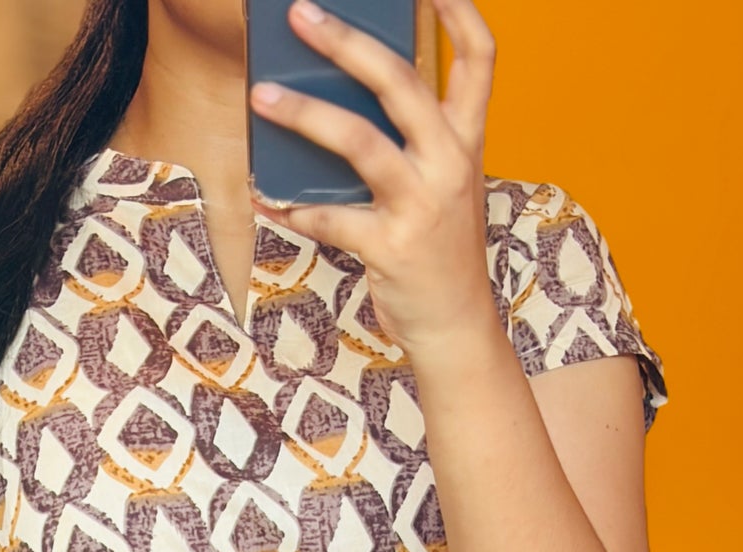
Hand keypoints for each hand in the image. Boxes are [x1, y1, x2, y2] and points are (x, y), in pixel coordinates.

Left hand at [249, 0, 498, 358]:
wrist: (456, 328)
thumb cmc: (437, 248)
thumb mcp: (441, 184)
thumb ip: (408, 140)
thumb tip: (333, 94)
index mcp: (467, 140)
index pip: (480, 56)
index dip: (458, 9)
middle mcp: (451, 164)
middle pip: (402, 82)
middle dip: (348, 42)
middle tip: (301, 16)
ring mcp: (423, 206)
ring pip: (360, 143)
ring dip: (305, 116)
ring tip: (262, 97)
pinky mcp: (392, 248)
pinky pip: (331, 218)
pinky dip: (293, 206)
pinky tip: (266, 195)